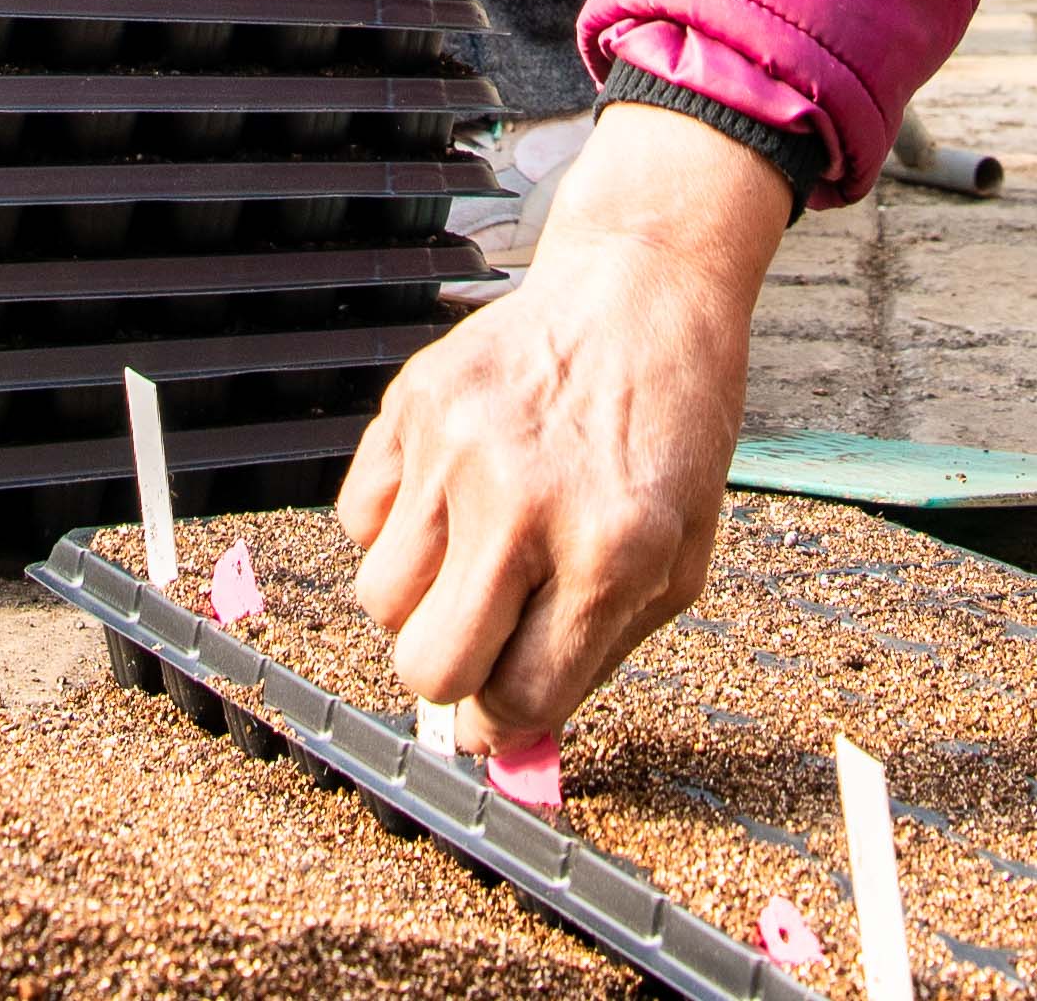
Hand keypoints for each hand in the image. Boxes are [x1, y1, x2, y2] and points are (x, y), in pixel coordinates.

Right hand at [342, 106, 789, 743]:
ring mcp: (458, 448)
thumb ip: (594, 657)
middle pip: (428, 667)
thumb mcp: (677, 558)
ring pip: (379, 600)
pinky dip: (395, 526)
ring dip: (420, 599)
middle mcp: (527, 503)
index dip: (506, 720)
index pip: (518, 699)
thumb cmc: (670, 429)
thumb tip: (503, 747)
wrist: (642, 289)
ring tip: (475, 550)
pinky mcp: (412, 403)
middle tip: (482, 636)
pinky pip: (359, 520)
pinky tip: (454, 491)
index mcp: (612, 551)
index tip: (504, 706)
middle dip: (451, 675)